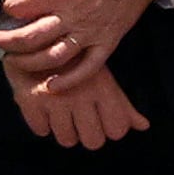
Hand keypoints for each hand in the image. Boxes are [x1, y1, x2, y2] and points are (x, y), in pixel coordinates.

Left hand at [0, 0, 161, 84]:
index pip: (20, 8)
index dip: (7, 9)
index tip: (6, 10)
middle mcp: (73, 14)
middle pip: (31, 36)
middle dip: (7, 41)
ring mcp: (91, 32)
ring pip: (53, 56)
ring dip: (29, 63)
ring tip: (14, 61)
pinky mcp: (107, 43)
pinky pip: (87, 68)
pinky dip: (69, 80)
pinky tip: (51, 86)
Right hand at [8, 56, 147, 150]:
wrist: (32, 33)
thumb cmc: (73, 57)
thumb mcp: (102, 75)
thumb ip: (123, 104)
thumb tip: (144, 126)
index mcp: (102, 87)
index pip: (117, 129)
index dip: (109, 128)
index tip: (100, 118)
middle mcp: (80, 94)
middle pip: (94, 142)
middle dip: (87, 134)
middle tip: (79, 120)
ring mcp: (54, 99)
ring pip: (67, 140)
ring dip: (63, 130)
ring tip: (60, 113)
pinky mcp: (29, 100)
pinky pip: (41, 131)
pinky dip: (41, 123)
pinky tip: (43, 108)